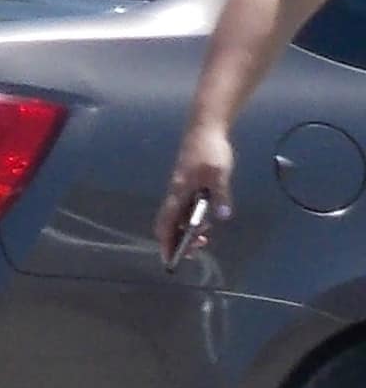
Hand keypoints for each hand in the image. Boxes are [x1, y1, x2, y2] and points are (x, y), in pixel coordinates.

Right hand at [156, 128, 236, 264]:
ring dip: (187, 230)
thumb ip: (220, 196)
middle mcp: (176, 193)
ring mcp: (181, 189)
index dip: (166, 242)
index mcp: (178, 192)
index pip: (165, 223)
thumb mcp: (219, 174)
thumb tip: (221, 218)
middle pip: (169, 223)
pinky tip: (207, 220)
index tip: (171, 258)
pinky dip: (192, 219)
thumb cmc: (209, 150)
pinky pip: (186, 208)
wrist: (205, 128)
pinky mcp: (188, 185)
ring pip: (178, 216)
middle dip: (178, 240)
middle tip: (196, 250)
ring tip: (205, 237)